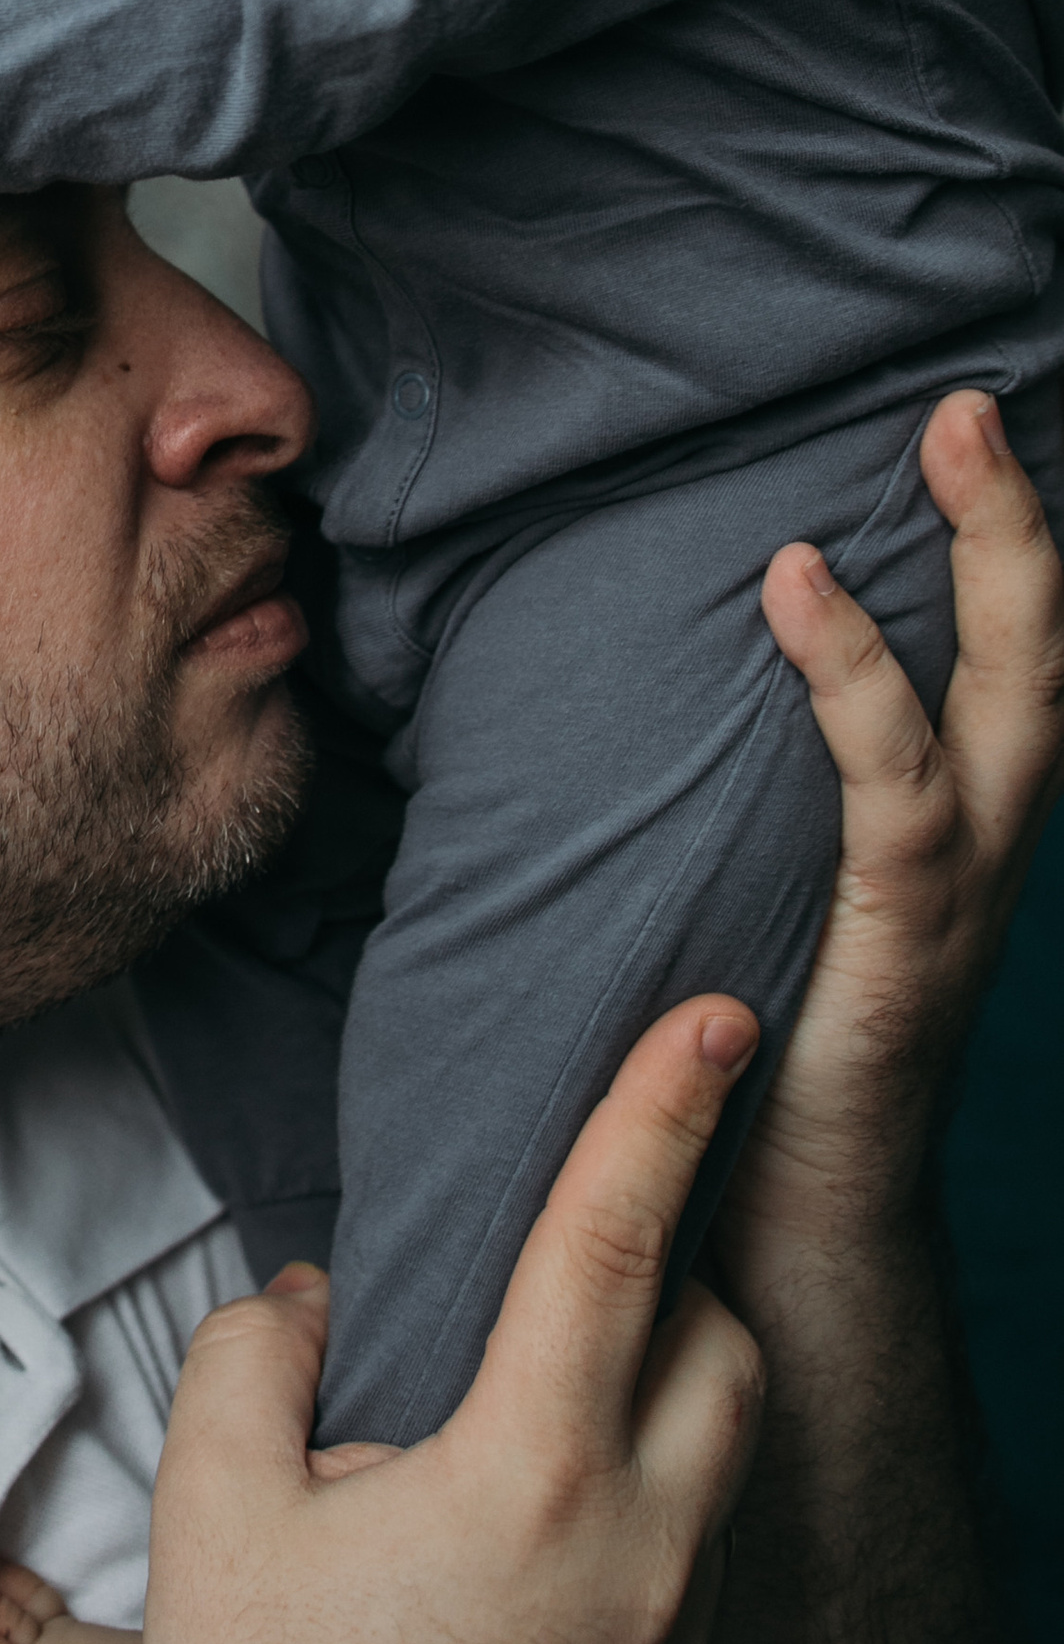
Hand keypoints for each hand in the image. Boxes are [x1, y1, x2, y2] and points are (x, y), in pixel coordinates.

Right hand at [111, 998, 767, 1643]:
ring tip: (565, 1360)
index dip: (663, 1106)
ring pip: (730, 1447)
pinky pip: (704, 1549)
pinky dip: (657, 1484)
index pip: (617, 1240)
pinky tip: (548, 1509)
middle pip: (720, 1339)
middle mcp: (640, 1549)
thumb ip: (254, 1358)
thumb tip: (317, 1298)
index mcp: (531, 1476)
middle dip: (677, 1254)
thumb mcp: (211, 1518)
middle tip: (599, 1214)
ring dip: (674, 1373)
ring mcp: (675, 1642)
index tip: (721, 1011)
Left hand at [729, 385, 1063, 1268]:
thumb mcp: (753, 895)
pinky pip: (897, 796)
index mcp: (953, 834)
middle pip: (1044, 661)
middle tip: (969, 401)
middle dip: (1020, 526)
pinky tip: (798, 589)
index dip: (1005, 555)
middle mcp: (985, 854)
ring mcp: (956, 905)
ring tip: (939, 441)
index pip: (1008, 672)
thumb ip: (730, 800)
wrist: (784, 1243)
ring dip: (985, 562)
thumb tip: (621, 684)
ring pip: (1010, 704)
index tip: (965, 432)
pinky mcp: (897, 953)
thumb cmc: (752, 1059)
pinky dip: (857, 681)